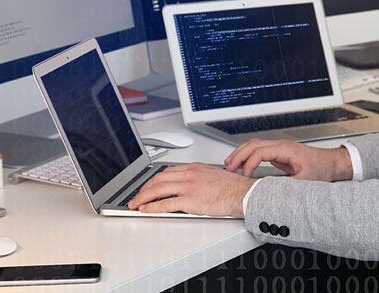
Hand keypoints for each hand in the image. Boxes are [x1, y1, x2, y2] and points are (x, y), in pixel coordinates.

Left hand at [128, 163, 254, 217]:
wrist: (242, 193)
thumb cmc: (232, 187)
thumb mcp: (213, 176)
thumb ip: (198, 178)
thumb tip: (189, 186)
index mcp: (195, 168)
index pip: (167, 171)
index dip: (153, 179)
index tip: (147, 186)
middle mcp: (190, 175)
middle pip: (158, 178)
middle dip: (143, 188)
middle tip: (136, 196)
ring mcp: (189, 187)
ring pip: (158, 189)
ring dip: (143, 197)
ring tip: (136, 204)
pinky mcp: (190, 200)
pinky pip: (166, 204)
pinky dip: (152, 207)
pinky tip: (146, 210)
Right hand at [224, 139, 352, 181]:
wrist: (331, 163)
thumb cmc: (322, 169)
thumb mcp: (306, 182)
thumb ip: (288, 187)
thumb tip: (272, 194)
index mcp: (288, 150)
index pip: (261, 152)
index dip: (249, 163)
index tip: (244, 175)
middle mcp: (282, 146)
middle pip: (254, 144)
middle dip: (239, 155)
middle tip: (229, 168)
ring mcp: (280, 148)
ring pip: (255, 145)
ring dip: (241, 153)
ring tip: (230, 164)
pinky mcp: (279, 153)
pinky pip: (259, 150)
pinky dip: (248, 155)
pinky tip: (242, 163)